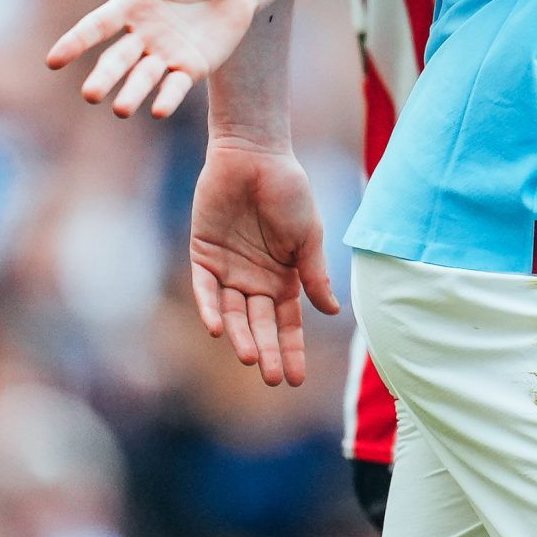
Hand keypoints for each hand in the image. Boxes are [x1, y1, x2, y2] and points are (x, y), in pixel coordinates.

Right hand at [46, 0, 255, 117]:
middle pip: (116, 60)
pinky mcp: (190, 67)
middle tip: (91, 94)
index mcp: (130, 5)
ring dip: (131, 94)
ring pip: (142, 78)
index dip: (75, 42)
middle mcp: (141, 34)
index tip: (53, 61)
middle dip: (104, 77)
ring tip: (121, 109)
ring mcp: (164, 53)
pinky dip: (166, 98)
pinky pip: (175, 85)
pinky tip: (160, 110)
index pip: (96, 26)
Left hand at [189, 138, 340, 386]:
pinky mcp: (203, 256)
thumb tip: (333, 312)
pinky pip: (205, 291)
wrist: (255, 156)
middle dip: (268, 351)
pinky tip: (217, 328)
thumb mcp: (309, 235)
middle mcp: (255, 280)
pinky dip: (211, 309)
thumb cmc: (289, 191)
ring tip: (252, 358)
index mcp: (285, 277)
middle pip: (260, 324)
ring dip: (241, 337)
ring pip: (234, 314)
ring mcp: (228, 271)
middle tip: (273, 378)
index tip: (296, 380)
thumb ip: (315, 274)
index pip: (287, 323)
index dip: (292, 349)